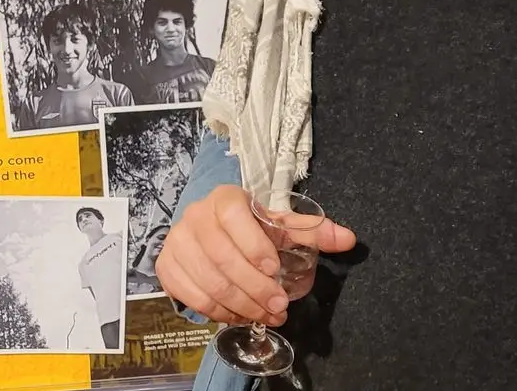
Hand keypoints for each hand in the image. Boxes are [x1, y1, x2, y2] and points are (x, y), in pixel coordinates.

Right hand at [155, 184, 355, 326]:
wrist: (207, 232)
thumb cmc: (248, 228)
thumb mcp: (278, 225)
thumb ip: (312, 232)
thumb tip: (349, 240)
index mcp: (225, 199)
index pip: (235, 217)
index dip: (253, 244)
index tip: (274, 269)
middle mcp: (196, 216)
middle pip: (223, 257)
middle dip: (254, 288)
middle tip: (278, 307)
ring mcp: (178, 242)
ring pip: (208, 281)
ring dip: (240, 305)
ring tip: (264, 316)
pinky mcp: (167, 266)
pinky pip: (191, 295)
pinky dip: (217, 311)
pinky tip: (238, 315)